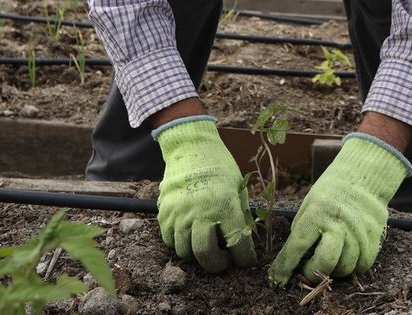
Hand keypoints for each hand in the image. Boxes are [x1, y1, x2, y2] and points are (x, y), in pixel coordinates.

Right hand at [152, 116, 256, 271]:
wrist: (191, 147)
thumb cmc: (220, 167)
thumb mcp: (239, 188)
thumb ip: (241, 215)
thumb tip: (245, 240)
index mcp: (225, 206)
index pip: (238, 244)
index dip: (245, 259)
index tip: (246, 261)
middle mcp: (200, 213)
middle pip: (205, 255)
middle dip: (217, 264)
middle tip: (224, 260)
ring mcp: (179, 214)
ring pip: (185, 251)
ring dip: (197, 254)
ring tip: (206, 246)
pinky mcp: (164, 213)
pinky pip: (169, 240)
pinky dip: (180, 243)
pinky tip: (190, 235)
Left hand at [268, 133, 411, 284]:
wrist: (365, 177)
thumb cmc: (331, 191)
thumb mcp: (309, 203)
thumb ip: (301, 228)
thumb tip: (294, 256)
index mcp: (317, 214)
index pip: (297, 247)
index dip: (285, 266)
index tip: (277, 279)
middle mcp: (339, 225)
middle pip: (325, 264)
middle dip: (312, 273)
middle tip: (307, 270)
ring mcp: (359, 233)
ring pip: (344, 268)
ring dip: (333, 270)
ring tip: (330, 258)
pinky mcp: (374, 239)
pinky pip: (362, 266)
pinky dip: (353, 266)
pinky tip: (347, 256)